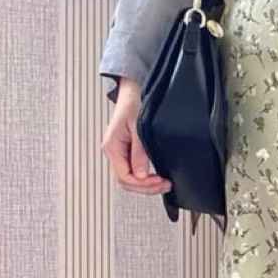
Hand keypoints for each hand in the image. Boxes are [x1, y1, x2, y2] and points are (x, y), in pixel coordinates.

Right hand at [100, 77, 170, 195]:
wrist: (134, 90)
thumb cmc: (133, 102)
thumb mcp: (138, 127)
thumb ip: (139, 152)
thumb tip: (141, 174)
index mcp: (112, 147)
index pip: (125, 177)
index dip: (143, 184)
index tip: (160, 182)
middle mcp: (114, 152)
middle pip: (127, 181)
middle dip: (146, 187)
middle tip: (165, 185)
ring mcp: (120, 152)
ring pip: (131, 178)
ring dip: (147, 184)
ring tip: (163, 183)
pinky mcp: (127, 151)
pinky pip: (134, 170)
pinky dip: (146, 177)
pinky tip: (156, 176)